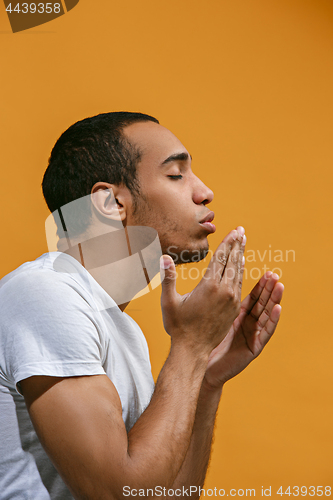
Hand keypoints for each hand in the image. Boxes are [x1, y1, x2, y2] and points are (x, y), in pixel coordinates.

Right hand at [160, 227, 245, 356]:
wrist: (193, 350)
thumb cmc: (178, 326)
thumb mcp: (169, 302)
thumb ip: (168, 278)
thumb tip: (164, 257)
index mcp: (209, 287)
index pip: (221, 258)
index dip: (228, 243)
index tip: (234, 231)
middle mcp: (224, 291)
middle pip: (233, 262)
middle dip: (237, 245)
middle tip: (241, 231)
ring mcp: (231, 301)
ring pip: (239, 273)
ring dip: (241, 256)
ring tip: (242, 243)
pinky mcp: (234, 309)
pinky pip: (240, 285)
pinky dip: (241, 272)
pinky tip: (241, 266)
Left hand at [204, 271, 283, 388]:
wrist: (199, 364)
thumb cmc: (201, 341)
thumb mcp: (211, 316)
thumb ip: (214, 299)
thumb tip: (212, 278)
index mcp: (238, 315)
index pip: (252, 297)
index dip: (260, 285)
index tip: (266, 272)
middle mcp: (248, 324)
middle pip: (262, 304)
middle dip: (269, 289)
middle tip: (275, 274)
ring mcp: (252, 336)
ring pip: (267, 315)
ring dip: (275, 300)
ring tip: (280, 286)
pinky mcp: (254, 347)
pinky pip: (266, 332)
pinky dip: (273, 320)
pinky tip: (278, 308)